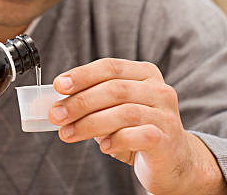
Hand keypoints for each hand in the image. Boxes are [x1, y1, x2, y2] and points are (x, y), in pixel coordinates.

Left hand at [49, 58, 226, 194]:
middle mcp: (159, 90)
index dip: (82, 75)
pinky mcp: (167, 139)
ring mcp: (166, 114)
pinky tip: (103, 147)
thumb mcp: (112, 109)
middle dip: (79, 102)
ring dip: (89, 124)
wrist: (172, 160)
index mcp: (144, 73)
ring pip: (123, 112)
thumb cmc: (135, 129)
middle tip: (56, 115)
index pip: (110, 67)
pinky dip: (115, 140)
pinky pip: (138, 135)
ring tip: (67, 134)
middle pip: (114, 89)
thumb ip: (90, 101)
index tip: (58, 86)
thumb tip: (55, 103)